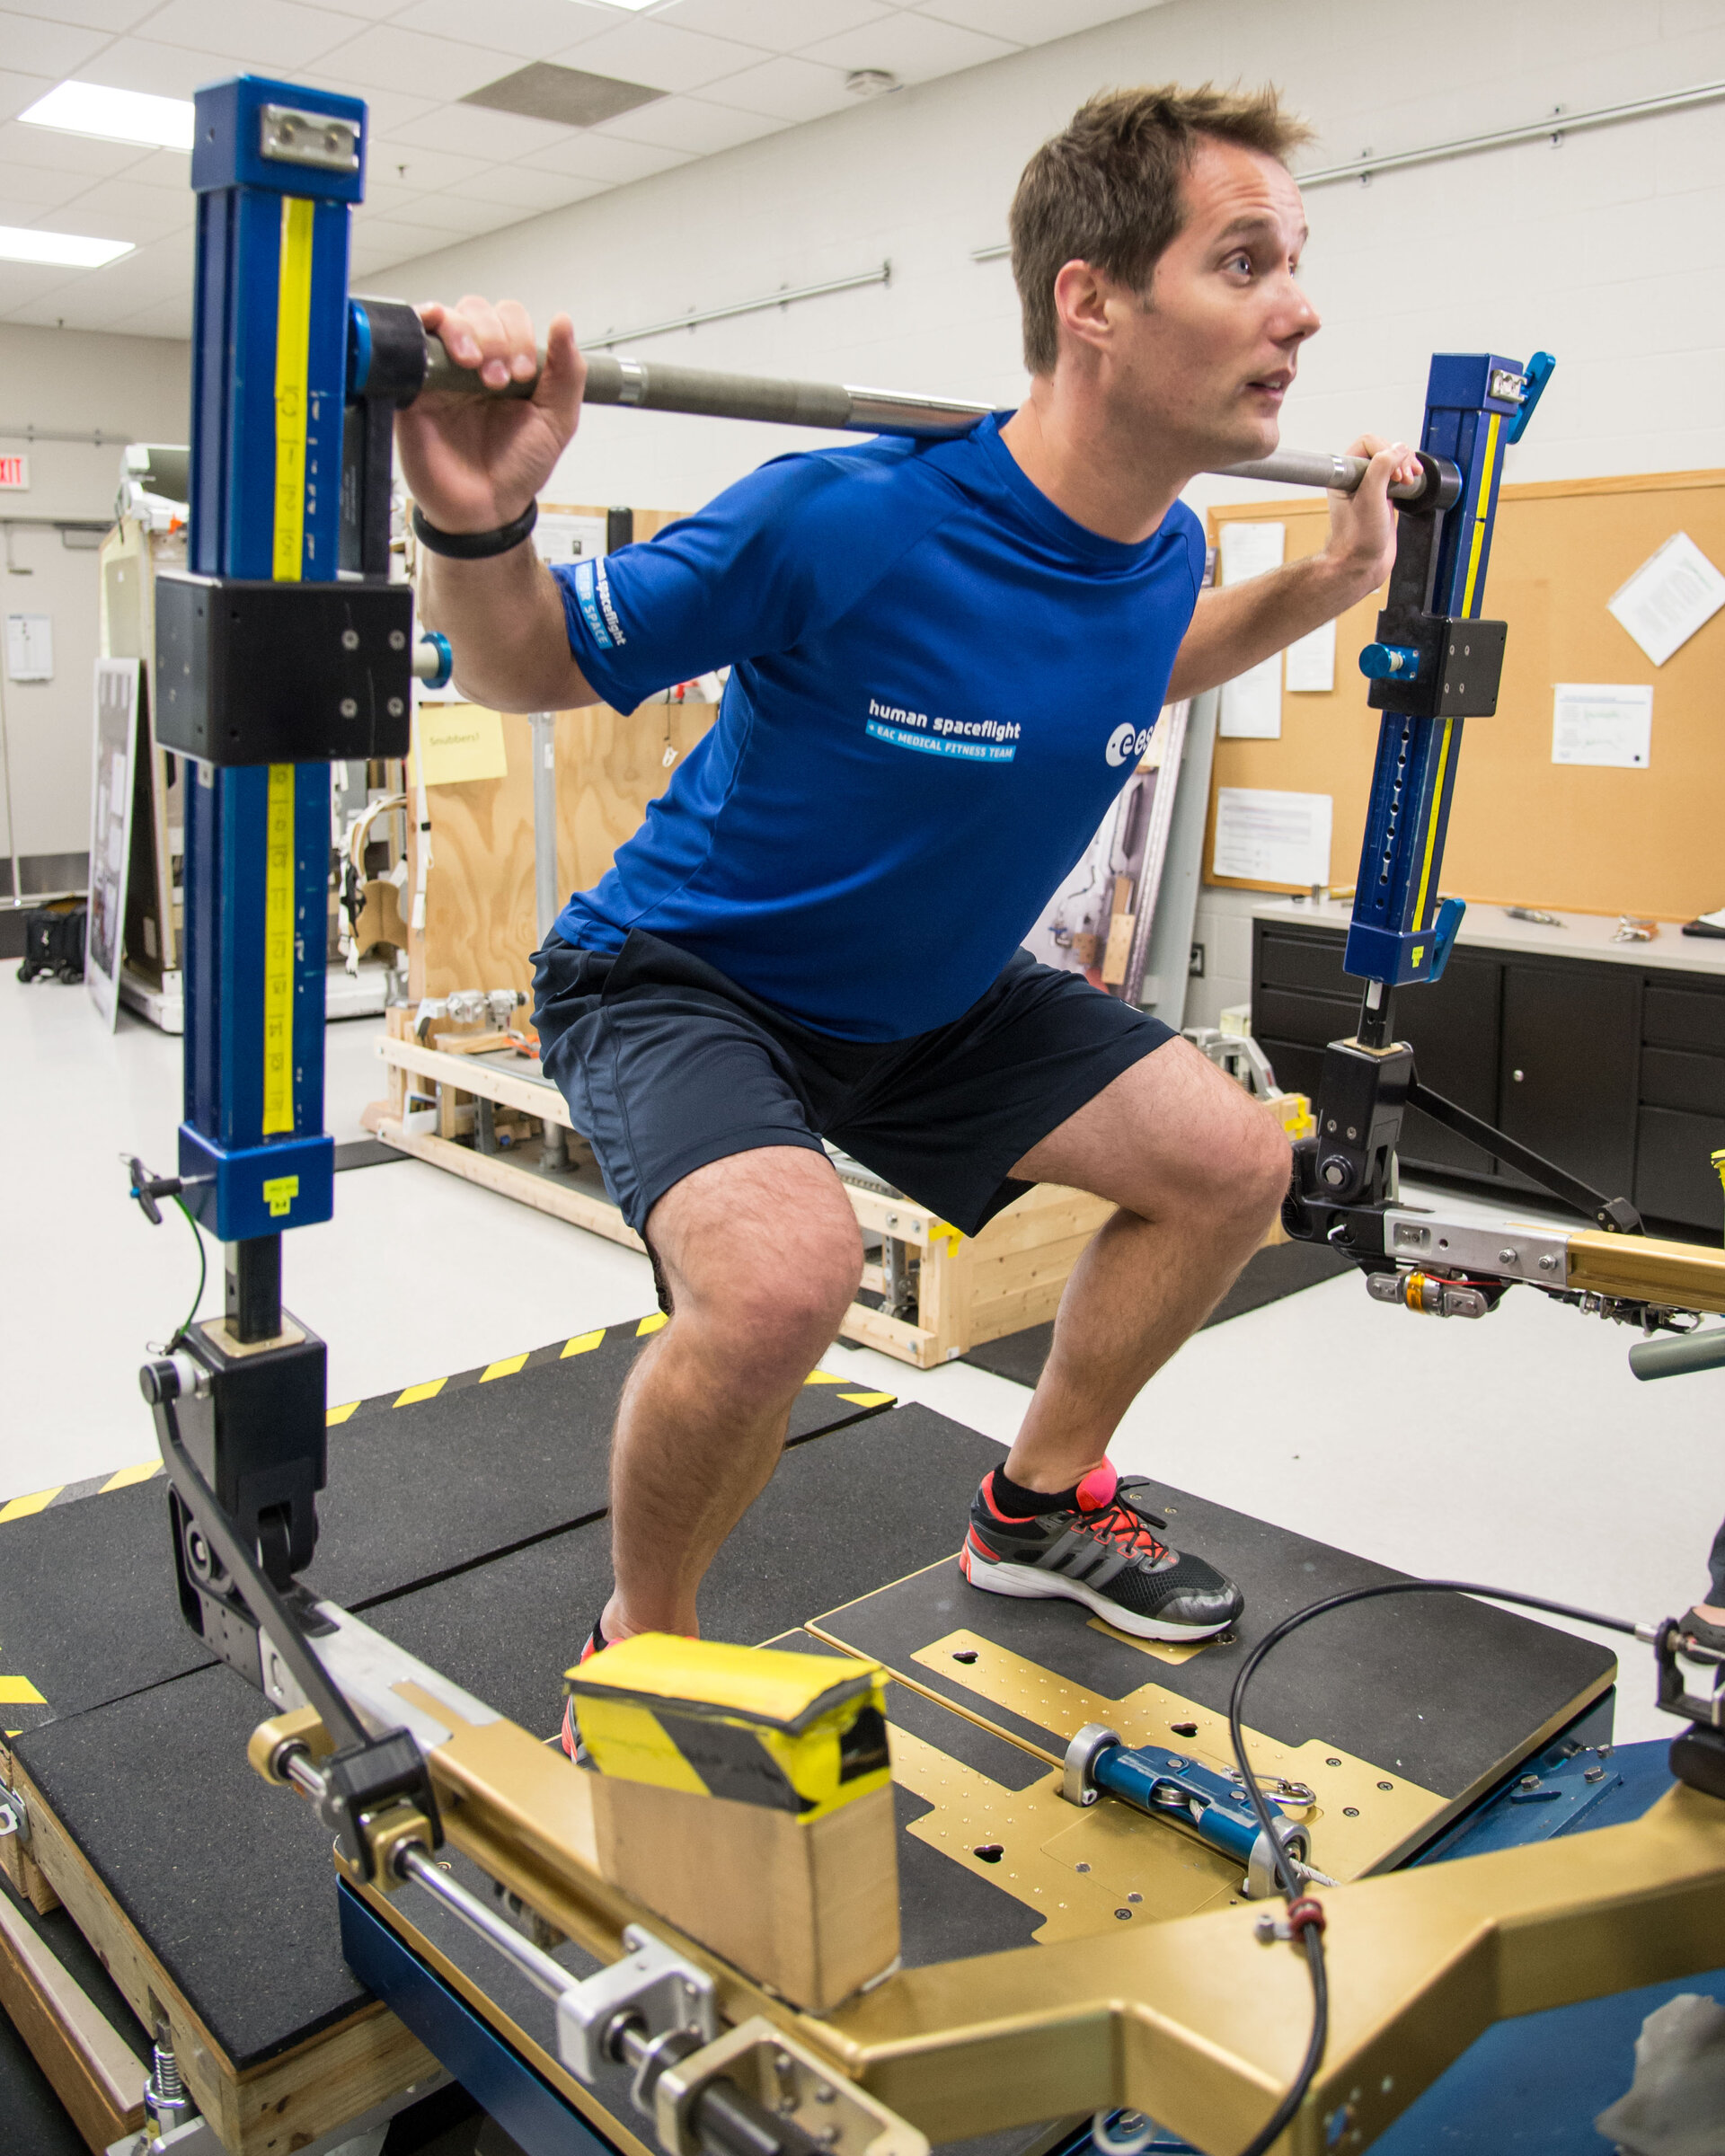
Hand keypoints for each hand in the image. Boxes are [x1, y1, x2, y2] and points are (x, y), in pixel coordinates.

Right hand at [394, 296, 585, 535]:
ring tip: (474, 367)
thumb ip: (567, 373)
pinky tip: (435, 329)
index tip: (524, 374)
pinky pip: (409, 338)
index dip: (519, 335)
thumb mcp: (556, 421)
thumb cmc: (517, 469)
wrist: (484, 509)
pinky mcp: (413, 385)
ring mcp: (442, 371)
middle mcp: (474, 362)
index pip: (509, 318)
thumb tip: (563, 321)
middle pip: (476, 310)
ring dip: (464, 331)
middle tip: (499, 379)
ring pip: (446, 318)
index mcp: (508, 364)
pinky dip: (422, 321)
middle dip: (494, 337)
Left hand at [1322, 433, 1421, 597]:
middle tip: (1404, 479)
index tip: (1394, 473)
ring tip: (1410, 481)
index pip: (1368, 443)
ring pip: (1393, 461)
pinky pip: (1398, 475)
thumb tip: (1399, 449)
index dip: (1385, 451)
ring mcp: (1370, 487)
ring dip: (1406, 465)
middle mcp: (1356, 478)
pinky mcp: (1383, 497)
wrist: (1362, 565)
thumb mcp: (1370, 497)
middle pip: (1383, 449)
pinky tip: (1412, 484)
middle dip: (1399, 459)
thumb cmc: (1357, 539)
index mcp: (1345, 474)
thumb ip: (1382, 467)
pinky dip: (1408, 475)